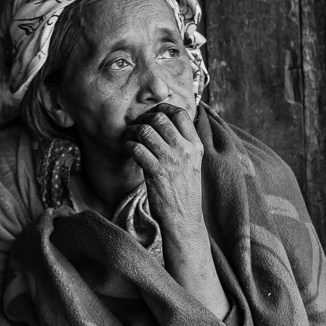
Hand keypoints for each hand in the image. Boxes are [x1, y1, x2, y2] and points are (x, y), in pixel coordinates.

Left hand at [124, 104, 203, 231]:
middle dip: (144, 118)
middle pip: (160, 118)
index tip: (153, 114)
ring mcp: (171, 160)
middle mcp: (185, 150)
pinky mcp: (156, 172)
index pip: (181, 113)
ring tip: (131, 138)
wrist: (184, 217)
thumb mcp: (194, 164)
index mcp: (196, 146)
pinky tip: (130, 151)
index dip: (163, 108)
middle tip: (138, 126)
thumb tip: (168, 125)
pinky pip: (137, 148)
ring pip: (146, 130)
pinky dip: (129, 146)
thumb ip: (185, 144)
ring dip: (133, 131)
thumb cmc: (185, 191)